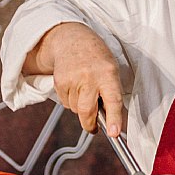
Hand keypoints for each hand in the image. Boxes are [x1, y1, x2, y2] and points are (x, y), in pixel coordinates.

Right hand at [23, 22, 123, 136]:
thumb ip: (113, 93)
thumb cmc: (97, 58)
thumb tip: (114, 121)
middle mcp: (90, 77)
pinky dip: (71, 101)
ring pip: (76, 109)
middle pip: (87, 111)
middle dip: (90, 124)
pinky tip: (75, 87)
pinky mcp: (59, 83)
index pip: (113, 100)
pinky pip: (66, 103)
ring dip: (81, 108)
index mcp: (108, 73)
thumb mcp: (112, 70)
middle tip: (94, 127)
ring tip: (85, 91)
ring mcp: (72, 79)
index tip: (114, 132)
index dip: (114, 118)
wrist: (72, 41)